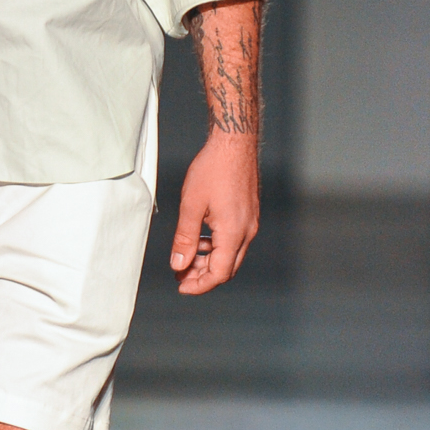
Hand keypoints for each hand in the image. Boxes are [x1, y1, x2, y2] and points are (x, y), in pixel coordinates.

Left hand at [170, 132, 259, 294]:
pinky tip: (201, 239)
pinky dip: (217, 247)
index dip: (199, 285)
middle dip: (203, 276)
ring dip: (209, 261)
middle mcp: (247, 232)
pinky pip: (234, 240)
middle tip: (181, 274)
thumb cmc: (213, 169)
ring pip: (231, 255)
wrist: (234, 143)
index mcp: (233, 233)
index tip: (181, 286)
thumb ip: (185, 239)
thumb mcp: (191, 206)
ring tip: (187, 257)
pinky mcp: (249, 214)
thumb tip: (179, 265)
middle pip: (227, 268)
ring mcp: (250, 223)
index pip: (219, 274)